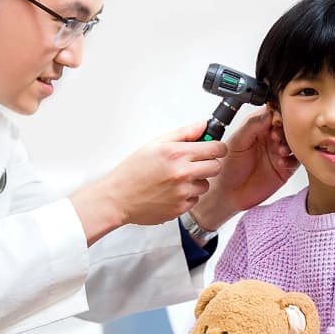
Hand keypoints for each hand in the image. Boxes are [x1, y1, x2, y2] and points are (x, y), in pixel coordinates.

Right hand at [70, 121, 226, 244]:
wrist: (118, 198)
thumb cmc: (132, 172)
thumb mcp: (155, 144)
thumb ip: (183, 133)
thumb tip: (202, 125)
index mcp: (176, 154)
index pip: (216, 149)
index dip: (217, 148)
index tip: (213, 149)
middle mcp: (182, 173)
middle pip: (216, 167)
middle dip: (209, 163)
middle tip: (195, 163)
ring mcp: (183, 193)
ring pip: (206, 184)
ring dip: (197, 181)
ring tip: (177, 179)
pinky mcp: (181, 208)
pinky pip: (195, 200)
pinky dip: (187, 196)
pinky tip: (171, 192)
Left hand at [191, 107, 298, 229]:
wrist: (228, 193)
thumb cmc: (227, 168)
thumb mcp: (236, 142)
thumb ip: (251, 126)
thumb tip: (268, 113)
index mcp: (256, 128)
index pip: (273, 113)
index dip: (279, 114)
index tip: (277, 120)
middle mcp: (269, 138)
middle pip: (287, 126)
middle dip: (286, 129)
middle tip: (277, 136)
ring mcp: (277, 153)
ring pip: (294, 142)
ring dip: (290, 144)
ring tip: (279, 150)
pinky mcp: (284, 168)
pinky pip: (296, 160)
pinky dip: (292, 160)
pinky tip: (281, 163)